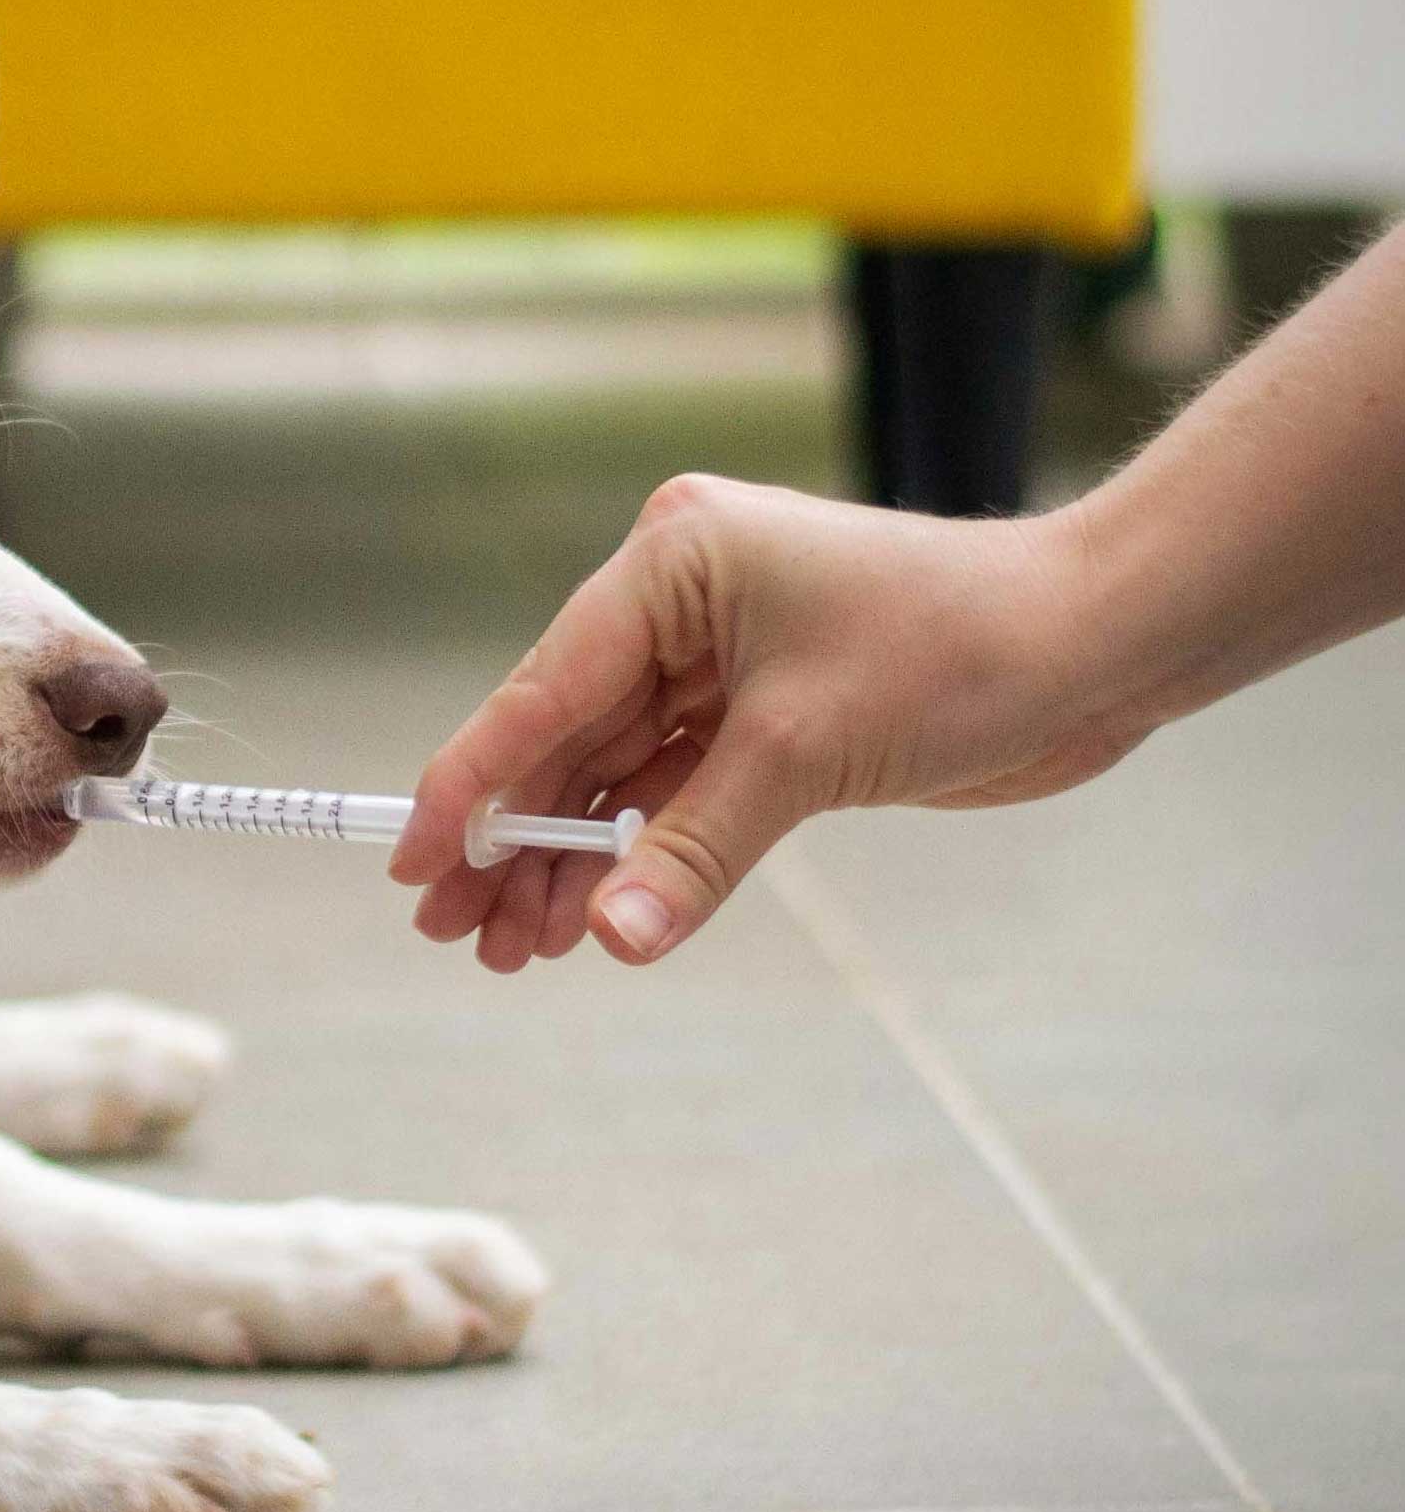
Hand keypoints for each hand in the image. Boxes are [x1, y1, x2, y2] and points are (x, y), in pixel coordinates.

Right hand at [389, 476, 1123, 970]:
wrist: (1099, 644)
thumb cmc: (962, 650)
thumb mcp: (806, 751)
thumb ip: (695, 848)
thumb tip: (613, 937)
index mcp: (672, 560)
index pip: (544, 686)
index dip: (472, 782)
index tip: (412, 860)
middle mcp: (681, 598)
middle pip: (564, 734)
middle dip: (513, 840)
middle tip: (453, 933)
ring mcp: (721, 654)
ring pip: (612, 771)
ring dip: (570, 860)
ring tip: (515, 950)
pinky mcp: (763, 709)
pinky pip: (671, 787)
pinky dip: (636, 852)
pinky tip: (594, 916)